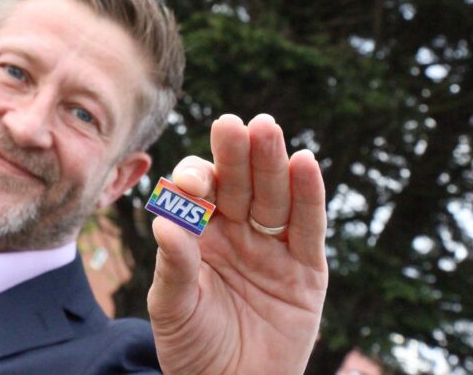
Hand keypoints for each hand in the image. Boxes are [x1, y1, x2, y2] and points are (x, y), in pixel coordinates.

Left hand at [147, 114, 327, 374]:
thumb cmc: (192, 347)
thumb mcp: (172, 309)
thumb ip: (173, 267)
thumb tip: (164, 222)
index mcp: (197, 235)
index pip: (197, 194)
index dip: (195, 181)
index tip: (192, 183)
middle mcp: (234, 232)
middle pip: (237, 184)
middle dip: (234, 156)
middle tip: (232, 126)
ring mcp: (271, 247)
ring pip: (272, 197)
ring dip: (271, 163)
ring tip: (267, 130)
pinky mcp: (305, 268)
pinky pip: (307, 226)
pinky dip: (308, 196)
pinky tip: (305, 163)